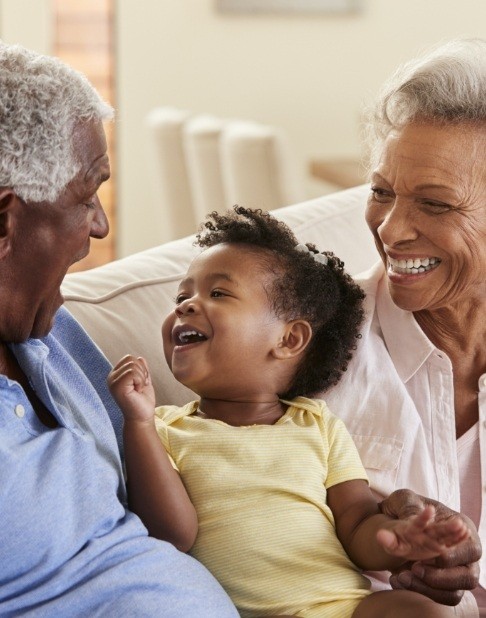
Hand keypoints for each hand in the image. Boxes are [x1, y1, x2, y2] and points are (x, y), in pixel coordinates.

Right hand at [107, 354, 155, 422]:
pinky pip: (133, 373)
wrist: (142, 417)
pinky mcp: (117, 387)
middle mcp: (111, 377)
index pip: (129, 358)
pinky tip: (137, 391)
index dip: (140, 368)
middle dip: (142, 372)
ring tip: (138, 389)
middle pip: (131, 359)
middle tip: (139, 387)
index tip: (140, 382)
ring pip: (133, 365)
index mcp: (116, 375)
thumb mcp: (143, 380)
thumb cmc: (142, 401)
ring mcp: (113, 382)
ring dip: (141, 378)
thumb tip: (140, 358)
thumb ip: (141, 369)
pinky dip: (140, 381)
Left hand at [380, 489, 480, 605]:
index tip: (435, 556)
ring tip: (403, 576)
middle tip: (416, 568)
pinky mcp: (438, 581)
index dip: (455, 555)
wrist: (394, 520)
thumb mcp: (404, 499)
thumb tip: (411, 518)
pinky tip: (397, 580)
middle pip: (469, 577)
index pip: (471, 548)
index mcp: (460, 526)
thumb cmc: (405, 507)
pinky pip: (438, 597)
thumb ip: (407, 506)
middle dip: (444, 578)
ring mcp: (451, 570)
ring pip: (454, 593)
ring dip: (430, 589)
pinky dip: (420, 592)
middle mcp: (461, 551)